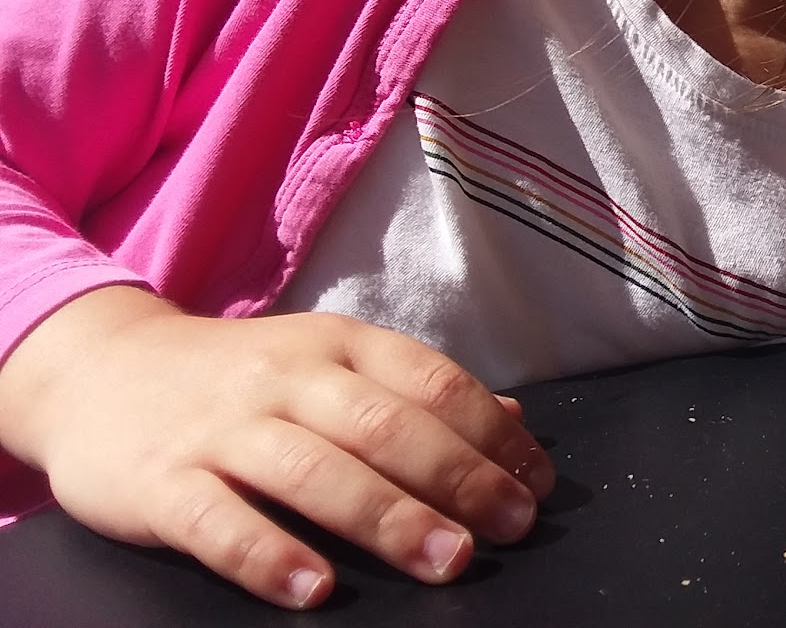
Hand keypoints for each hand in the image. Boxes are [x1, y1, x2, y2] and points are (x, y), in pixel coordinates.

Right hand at [0, 286, 554, 609]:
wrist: (99, 370)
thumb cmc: (241, 379)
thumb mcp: (331, 363)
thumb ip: (415, 392)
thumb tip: (512, 421)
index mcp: (340, 345)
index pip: (432, 382)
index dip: (492, 433)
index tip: (537, 483)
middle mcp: (288, 379)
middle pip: (387, 426)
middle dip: (459, 479)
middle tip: (509, 527)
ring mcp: (223, 429)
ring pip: (316, 471)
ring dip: (388, 519)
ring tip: (446, 561)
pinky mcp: (161, 482)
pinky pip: (218, 522)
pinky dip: (268, 555)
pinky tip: (313, 589)